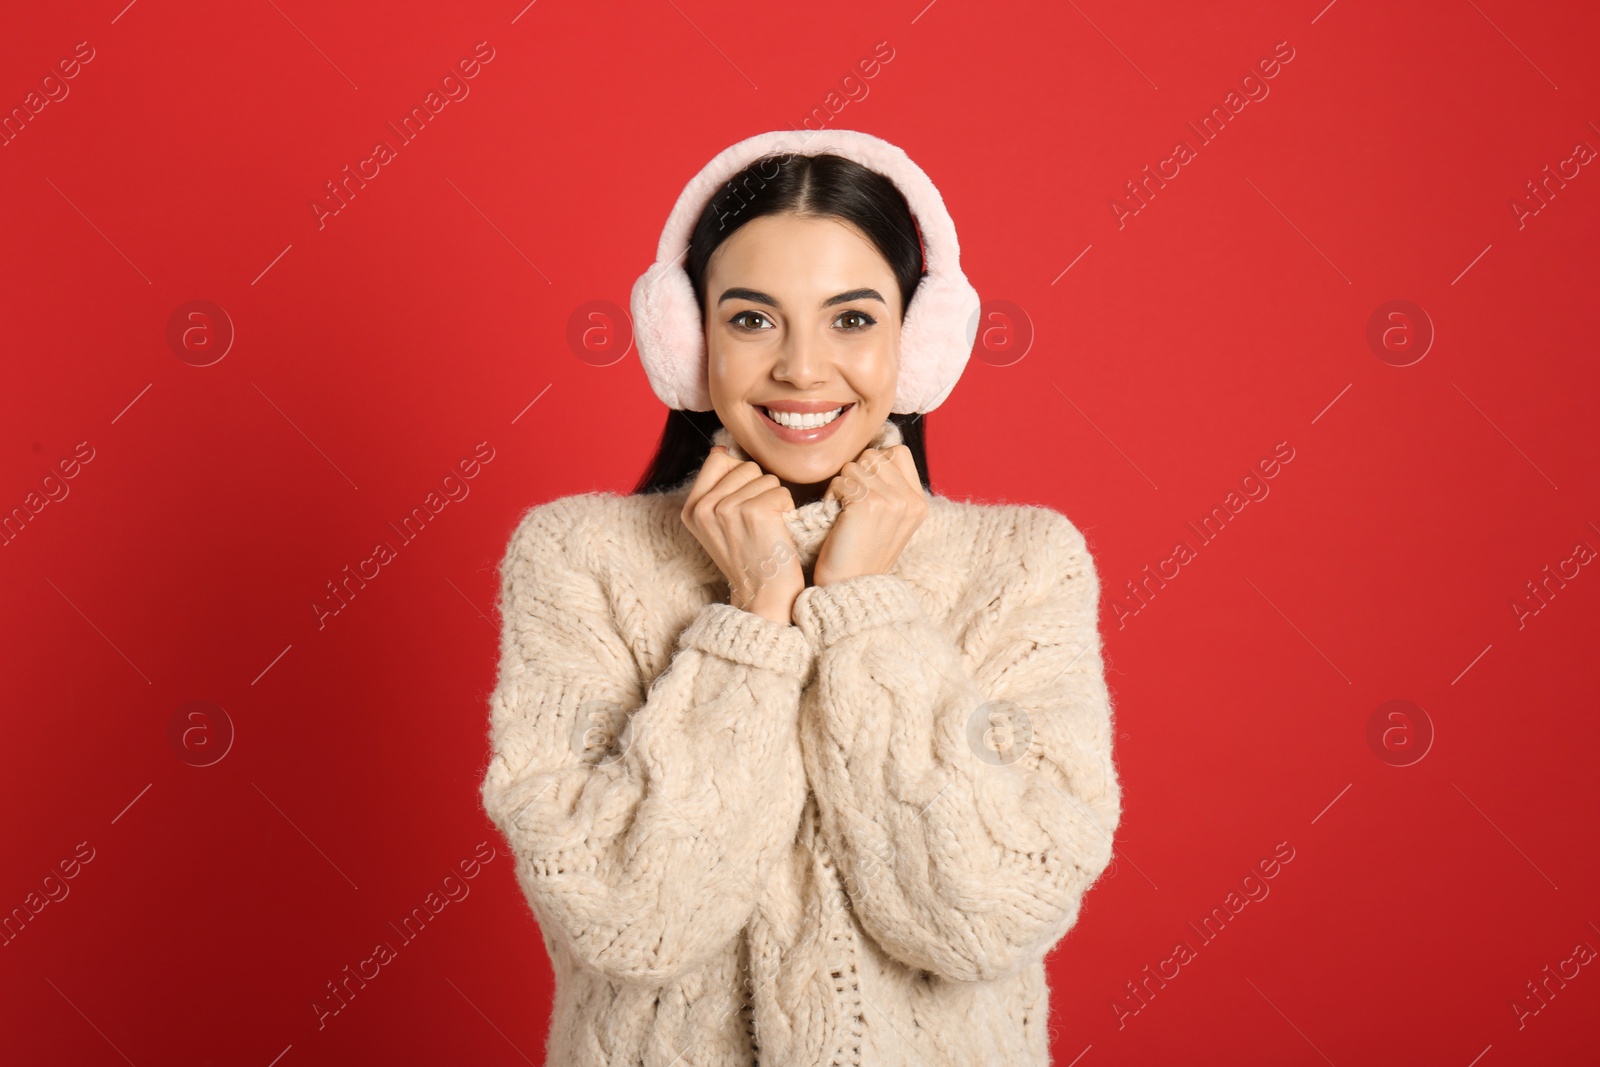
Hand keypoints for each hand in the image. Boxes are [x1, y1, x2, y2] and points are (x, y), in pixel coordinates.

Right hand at [680, 445, 804, 624]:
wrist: (763, 594)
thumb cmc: (750, 555)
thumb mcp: (719, 523)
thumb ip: (718, 488)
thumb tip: (723, 450)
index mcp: (692, 508)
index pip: (718, 459)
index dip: (740, 476)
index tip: (743, 507)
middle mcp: (704, 507)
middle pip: (745, 465)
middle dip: (759, 488)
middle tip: (756, 523)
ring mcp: (726, 509)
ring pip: (765, 477)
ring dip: (774, 500)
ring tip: (766, 528)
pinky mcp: (753, 512)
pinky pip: (780, 491)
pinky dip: (786, 509)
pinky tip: (777, 532)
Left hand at [812, 444, 927, 587]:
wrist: (849, 587)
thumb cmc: (859, 552)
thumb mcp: (888, 519)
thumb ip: (889, 487)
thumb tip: (873, 453)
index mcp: (919, 502)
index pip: (897, 453)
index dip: (874, 465)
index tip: (865, 493)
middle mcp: (910, 500)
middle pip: (873, 456)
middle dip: (855, 475)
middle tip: (852, 506)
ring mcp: (892, 501)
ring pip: (854, 466)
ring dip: (841, 486)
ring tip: (844, 514)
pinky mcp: (869, 504)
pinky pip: (840, 481)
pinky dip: (831, 496)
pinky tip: (837, 519)